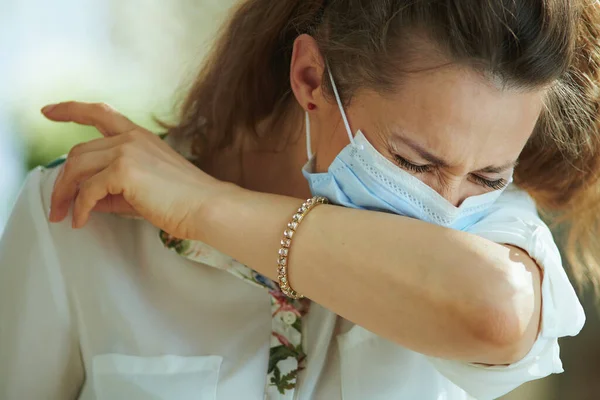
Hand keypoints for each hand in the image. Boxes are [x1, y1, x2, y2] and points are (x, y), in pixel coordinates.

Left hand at [43, 101, 236, 238]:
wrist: (206, 208)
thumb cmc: (182, 201)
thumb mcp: (142, 189)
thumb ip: (113, 188)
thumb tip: (86, 199)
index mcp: (139, 137)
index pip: (100, 113)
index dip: (70, 110)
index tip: (49, 112)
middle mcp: (131, 138)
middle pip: (78, 152)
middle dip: (61, 180)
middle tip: (57, 206)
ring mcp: (127, 151)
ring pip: (77, 168)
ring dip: (64, 194)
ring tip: (63, 215)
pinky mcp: (124, 170)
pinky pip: (88, 190)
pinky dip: (80, 208)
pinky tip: (81, 221)